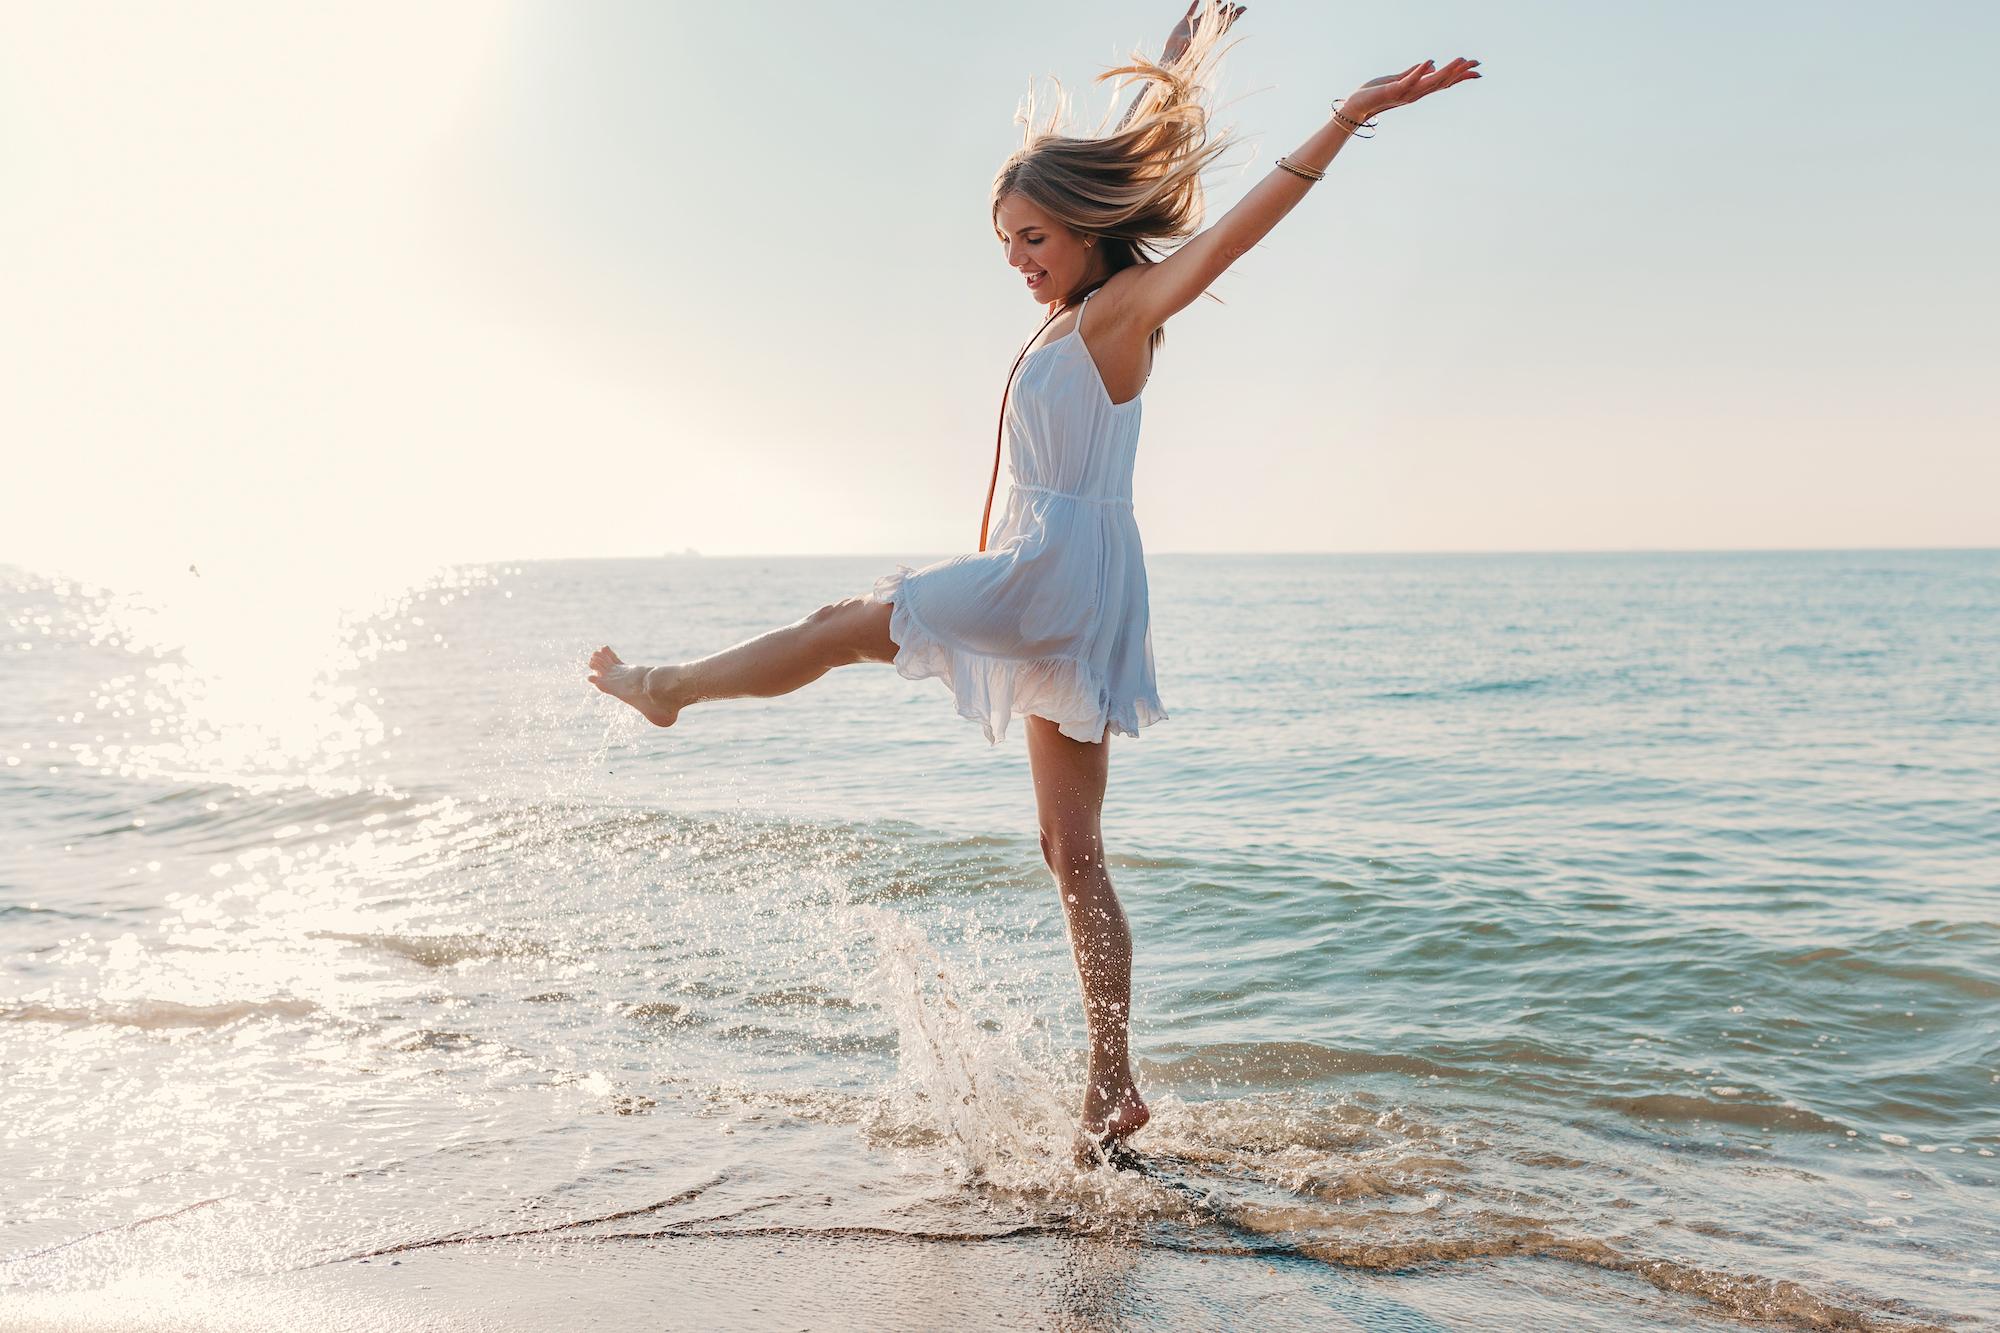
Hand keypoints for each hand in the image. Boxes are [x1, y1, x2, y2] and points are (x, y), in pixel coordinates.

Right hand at [1161, 0, 1245, 65]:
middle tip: (1235, 3)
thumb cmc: (1190, 50)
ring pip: (1207, 13)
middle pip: (1219, 17)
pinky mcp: (1185, 22)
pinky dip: (1194, 5)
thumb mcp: (1206, 39)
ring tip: (1220, 0)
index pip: (1226, 22)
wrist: (1175, 52)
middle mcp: (1205, 28)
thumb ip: (1217, 29)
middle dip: (1227, 10)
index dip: (1234, 16)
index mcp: (1211, 33)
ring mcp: (1195, 25)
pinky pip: (1191, 11)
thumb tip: (1232, 20)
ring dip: (1214, 6)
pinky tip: (1198, 0)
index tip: (1243, 9)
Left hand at [1342, 57, 1480, 121]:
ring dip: (1447, 70)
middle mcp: (1415, 94)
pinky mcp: (1394, 90)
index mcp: (1418, 90)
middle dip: (1460, 72)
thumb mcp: (1399, 79)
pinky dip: (1420, 71)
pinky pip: (1409, 80)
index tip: (1477, 71)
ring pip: (1431, 82)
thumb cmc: (1376, 92)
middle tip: (1476, 63)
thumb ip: (1414, 72)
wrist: (1357, 105)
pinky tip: (1430, 60)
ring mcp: (1406, 93)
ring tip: (1461, 59)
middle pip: (1442, 82)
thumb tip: (1432, 64)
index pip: (1443, 82)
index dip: (1460, 77)